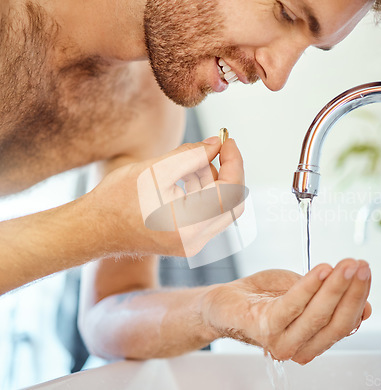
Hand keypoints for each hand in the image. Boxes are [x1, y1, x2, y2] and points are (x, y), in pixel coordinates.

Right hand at [84, 136, 243, 256]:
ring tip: (187, 162)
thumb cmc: (117, 198)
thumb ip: (192, 155)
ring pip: (219, 205)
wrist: (94, 228)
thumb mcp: (156, 169)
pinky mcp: (187, 240)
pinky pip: (206, 212)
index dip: (234, 163)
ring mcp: (192, 243)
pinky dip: (202, 191)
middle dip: (226, 170)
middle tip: (215, 147)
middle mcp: (196, 240)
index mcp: (189, 225)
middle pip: (231, 201)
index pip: (231, 192)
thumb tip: (217, 143)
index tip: (227, 140)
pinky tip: (184, 176)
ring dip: (211, 179)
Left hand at [203, 259, 371, 364]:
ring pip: (317, 315)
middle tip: (361, 266)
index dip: (359, 297)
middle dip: (352, 291)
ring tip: (346, 265)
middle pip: (336, 322)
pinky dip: (309, 287)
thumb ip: (331, 301)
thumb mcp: (303, 294)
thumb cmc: (263, 298)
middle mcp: (299, 346)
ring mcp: (281, 340)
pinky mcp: (263, 326)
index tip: (365, 271)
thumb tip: (366, 308)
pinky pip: (291, 306)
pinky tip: (322, 270)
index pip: (346, 323)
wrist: (226, 301)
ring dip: (335, 287)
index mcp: (313, 340)